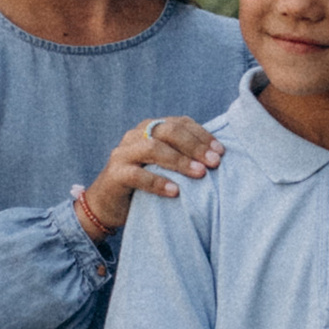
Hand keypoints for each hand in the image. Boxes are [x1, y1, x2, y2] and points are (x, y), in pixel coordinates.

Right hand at [76, 113, 222, 241]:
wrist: (107, 206)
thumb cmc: (144, 185)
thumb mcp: (164, 166)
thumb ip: (183, 157)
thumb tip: (219, 158)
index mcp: (151, 128)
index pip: (180, 123)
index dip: (202, 135)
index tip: (221, 152)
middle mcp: (136, 135)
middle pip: (168, 130)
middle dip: (195, 146)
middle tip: (214, 163)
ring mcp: (123, 153)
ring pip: (153, 148)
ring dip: (180, 161)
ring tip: (200, 174)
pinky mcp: (114, 174)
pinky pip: (138, 175)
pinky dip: (158, 182)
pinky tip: (176, 192)